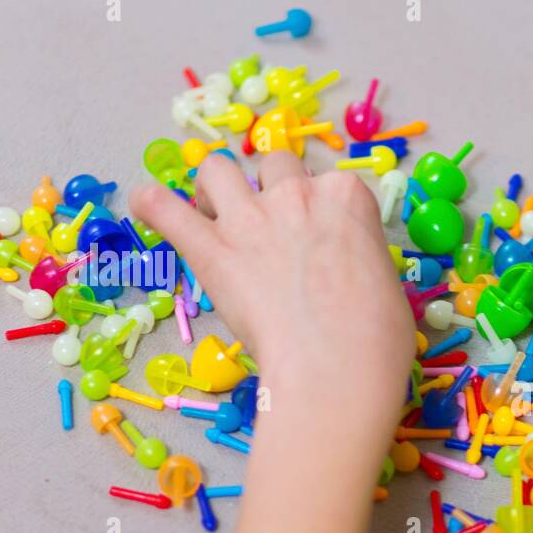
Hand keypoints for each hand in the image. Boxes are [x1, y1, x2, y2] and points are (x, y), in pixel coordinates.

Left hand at [129, 153, 414, 532]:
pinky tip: (147, 205)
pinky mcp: (211, 249)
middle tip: (271, 226)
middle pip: (276, 165)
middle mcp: (298, 194)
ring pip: (218, 169)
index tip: (321, 237)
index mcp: (348, 197)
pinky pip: (164, 208)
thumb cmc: (378, 337)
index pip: (332, 183)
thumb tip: (348, 271)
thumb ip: (359, 258)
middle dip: (271, 189)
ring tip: (216, 213)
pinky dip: (152, 204)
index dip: (323, 210)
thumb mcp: (386, 283)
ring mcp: (250, 217)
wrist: (337, 367)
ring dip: (216, 186)